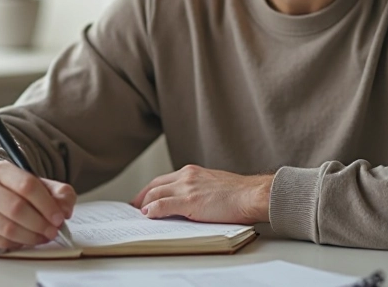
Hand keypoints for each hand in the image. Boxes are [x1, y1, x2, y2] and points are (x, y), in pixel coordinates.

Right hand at [0, 161, 76, 254]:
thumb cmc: (12, 192)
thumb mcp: (37, 185)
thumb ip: (58, 193)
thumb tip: (65, 210)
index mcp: (0, 170)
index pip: (27, 185)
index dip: (47, 205)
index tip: (59, 217)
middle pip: (17, 209)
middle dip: (40, 224)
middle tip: (53, 232)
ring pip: (8, 229)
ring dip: (31, 237)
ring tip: (41, 237)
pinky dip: (15, 245)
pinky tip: (22, 241)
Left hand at [131, 164, 272, 224]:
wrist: (252, 195)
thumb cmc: (240, 193)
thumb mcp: (214, 184)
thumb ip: (198, 188)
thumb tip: (189, 200)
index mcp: (193, 172)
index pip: (163, 179)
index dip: (150, 189)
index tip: (143, 197)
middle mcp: (187, 176)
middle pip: (155, 185)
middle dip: (142, 197)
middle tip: (135, 207)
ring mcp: (187, 188)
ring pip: (155, 193)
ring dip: (144, 204)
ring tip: (139, 214)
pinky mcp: (189, 201)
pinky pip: (163, 205)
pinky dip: (152, 210)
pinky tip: (148, 215)